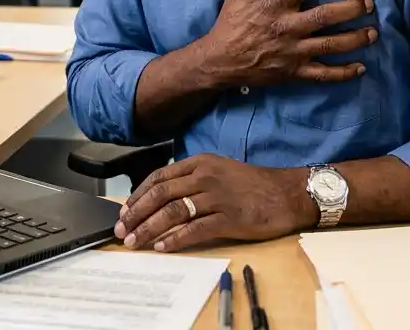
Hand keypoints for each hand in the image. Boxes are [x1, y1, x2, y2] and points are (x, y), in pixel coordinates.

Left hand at [115, 154, 314, 252]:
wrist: (287, 193)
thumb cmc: (252, 185)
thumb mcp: (219, 171)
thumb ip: (192, 179)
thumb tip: (161, 198)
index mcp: (200, 163)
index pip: (158, 177)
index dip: (137, 195)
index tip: (125, 211)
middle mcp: (205, 176)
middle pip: (160, 195)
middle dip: (136, 214)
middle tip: (121, 230)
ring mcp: (217, 197)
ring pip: (173, 212)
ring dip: (149, 228)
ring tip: (135, 242)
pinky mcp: (229, 218)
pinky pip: (195, 229)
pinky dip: (175, 239)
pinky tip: (163, 247)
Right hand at [198, 0, 376, 87]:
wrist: (219, 61)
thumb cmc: (230, 23)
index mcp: (275, 5)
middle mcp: (288, 28)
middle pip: (326, 16)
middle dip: (351, 9)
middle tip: (369, 3)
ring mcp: (293, 53)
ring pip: (331, 45)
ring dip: (355, 38)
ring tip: (373, 32)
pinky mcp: (294, 73)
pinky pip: (323, 74)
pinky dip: (344, 73)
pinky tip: (361, 67)